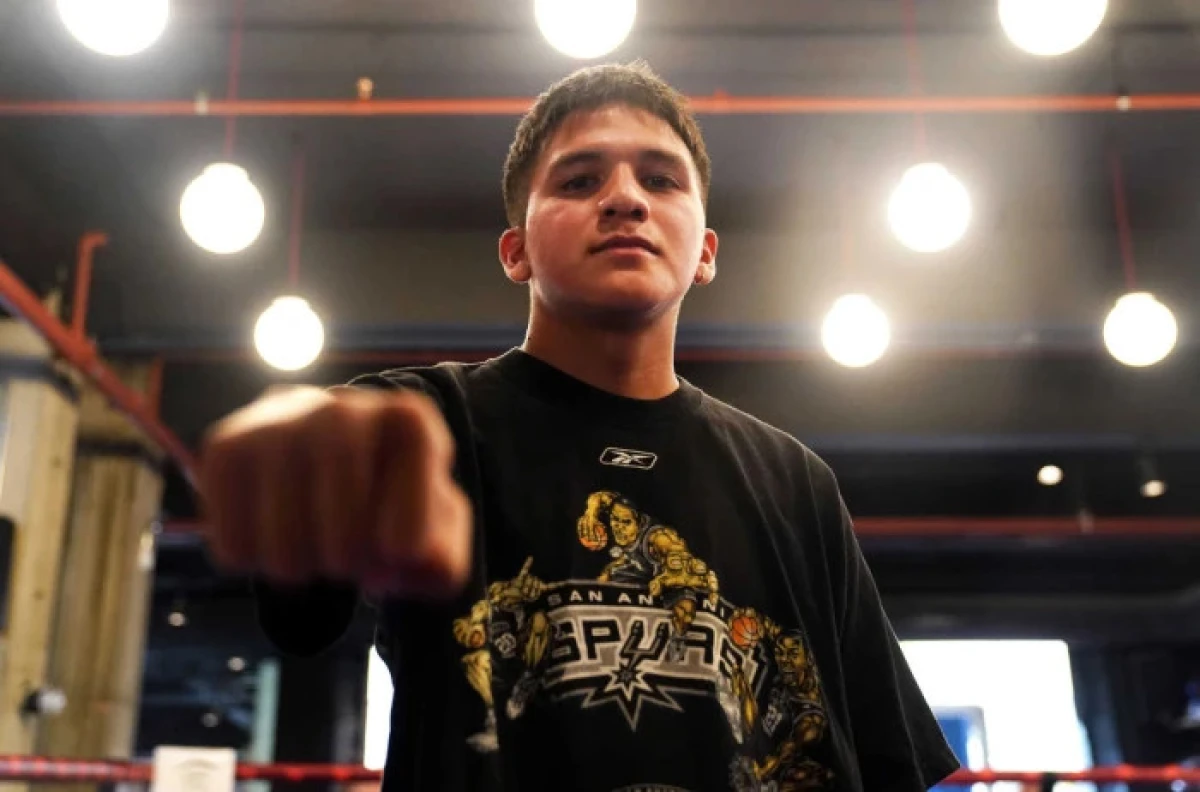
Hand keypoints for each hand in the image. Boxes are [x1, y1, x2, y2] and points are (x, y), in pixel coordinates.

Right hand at [199, 386, 471, 597]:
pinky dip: (254, 562)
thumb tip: (416, 561)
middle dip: (351, 562)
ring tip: (313, 557)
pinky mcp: (226, 445)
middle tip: (350, 565)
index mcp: (408, 420)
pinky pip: (233, 541)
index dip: (407, 531)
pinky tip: (272, 540)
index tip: (399, 554)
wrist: (325, 467)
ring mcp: (279, 423)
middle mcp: (342, 409)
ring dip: (301, 570)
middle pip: (346, 527)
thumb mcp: (436, 531)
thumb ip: (443, 558)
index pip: (411, 485)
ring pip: (284, 541)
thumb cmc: (390, 503)